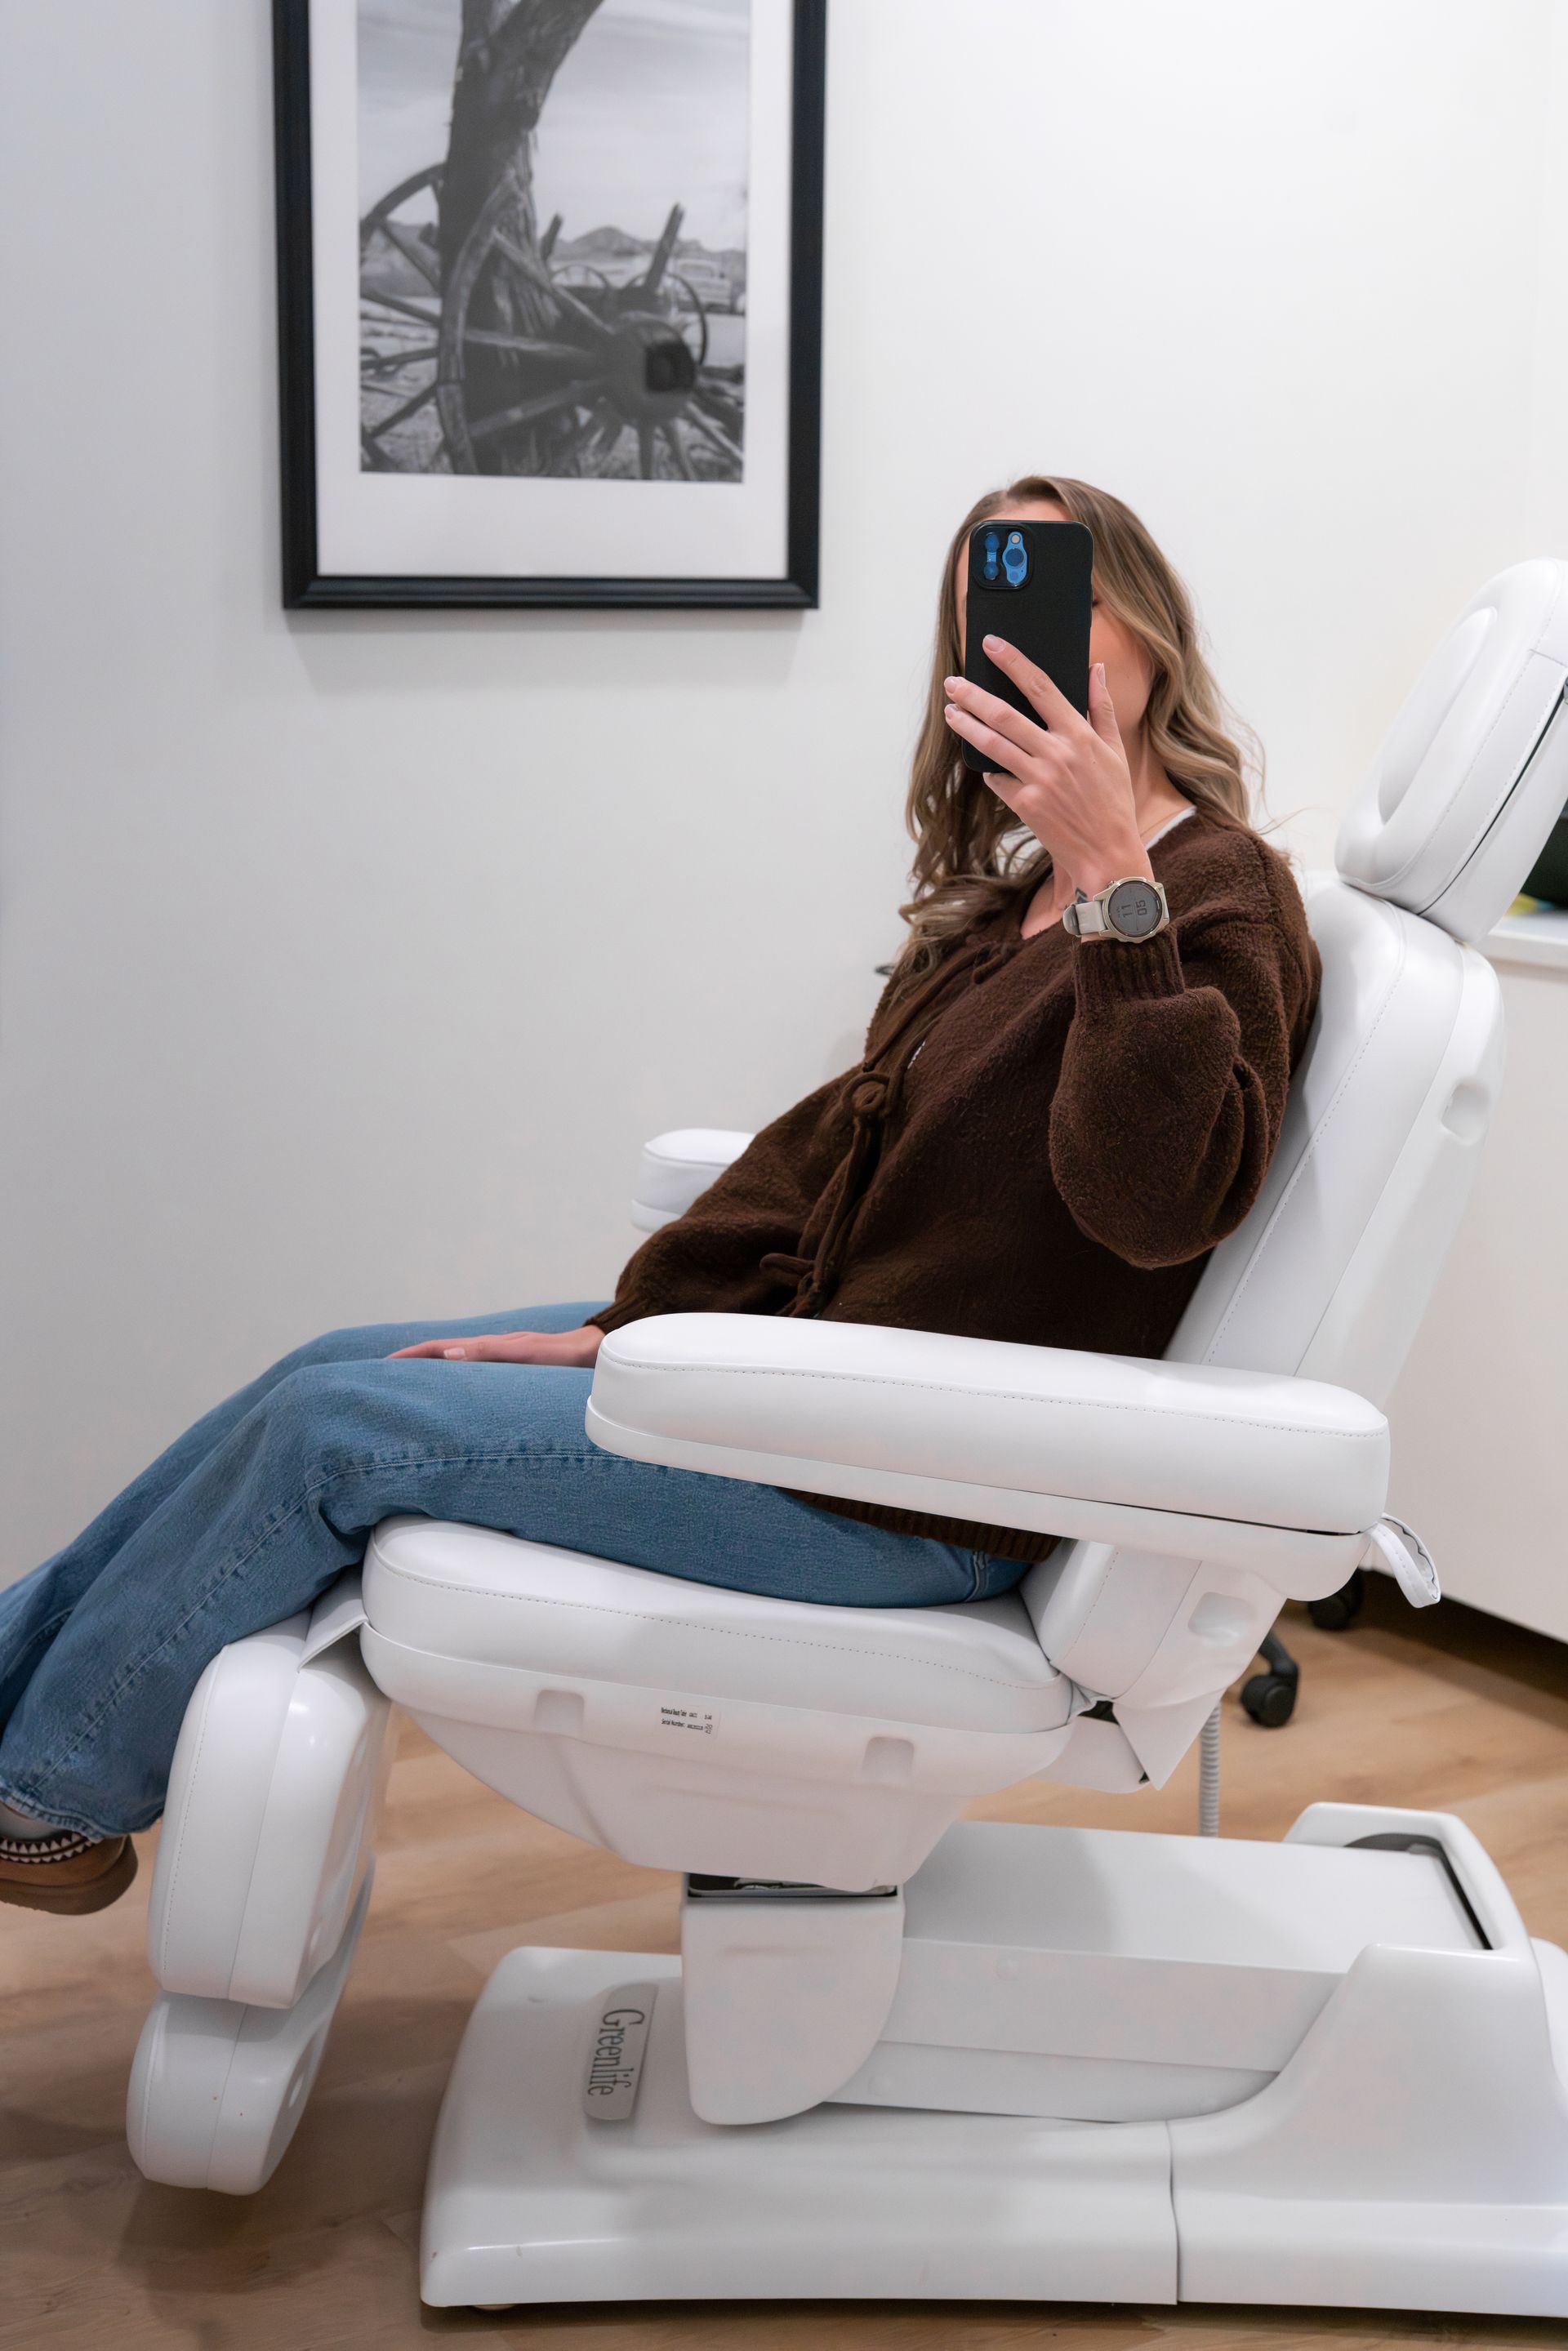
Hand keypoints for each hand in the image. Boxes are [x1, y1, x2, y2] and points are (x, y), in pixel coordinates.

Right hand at [388, 1324, 603, 1366]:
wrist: (600, 1349)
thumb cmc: (569, 1356)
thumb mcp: (532, 1355)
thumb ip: (495, 1353)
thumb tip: (451, 1355)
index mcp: (494, 1345)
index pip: (443, 1348)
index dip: (414, 1355)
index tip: (386, 1363)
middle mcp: (496, 1348)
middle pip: (446, 1352)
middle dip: (415, 1359)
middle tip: (384, 1372)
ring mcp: (505, 1356)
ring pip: (460, 1359)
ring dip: (433, 1367)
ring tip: (410, 1380)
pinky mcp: (516, 1365)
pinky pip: (478, 1369)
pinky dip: (457, 1374)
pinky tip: (457, 1386)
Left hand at [942, 644, 1150, 900]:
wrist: (1108, 852)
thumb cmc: (1114, 801)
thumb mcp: (1115, 751)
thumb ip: (1102, 708)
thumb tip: (1095, 669)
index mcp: (1079, 735)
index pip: (1041, 686)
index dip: (1013, 662)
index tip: (991, 645)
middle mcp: (1057, 754)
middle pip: (1004, 714)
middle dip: (973, 695)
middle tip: (953, 683)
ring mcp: (1038, 779)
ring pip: (992, 744)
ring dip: (966, 726)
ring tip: (951, 712)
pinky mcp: (1025, 804)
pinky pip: (997, 780)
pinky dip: (990, 770)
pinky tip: (985, 765)